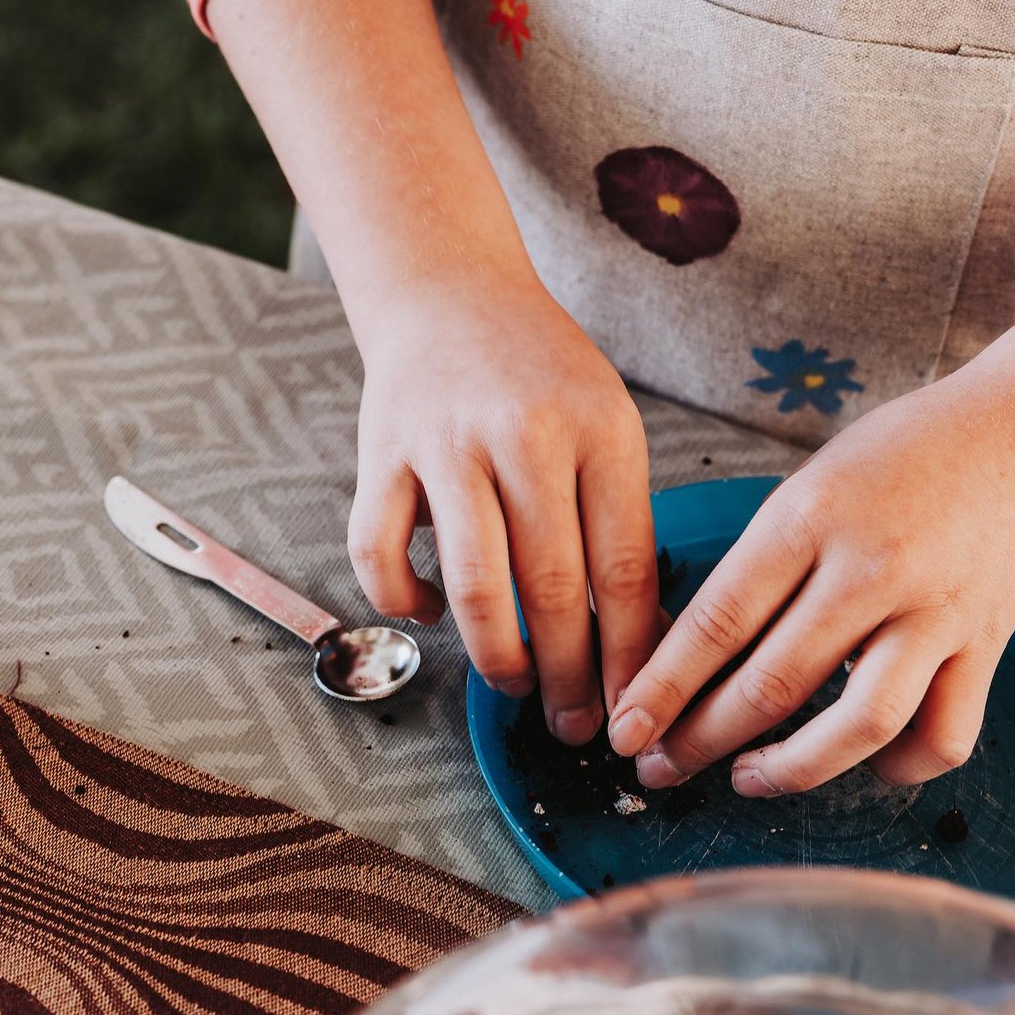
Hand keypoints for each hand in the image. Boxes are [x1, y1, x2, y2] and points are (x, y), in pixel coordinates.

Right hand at [349, 266, 661, 744]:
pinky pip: (380, 555)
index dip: (629, 655)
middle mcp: (524, 436)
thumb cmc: (540, 373)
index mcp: (599, 430)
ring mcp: (446, 444)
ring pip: (473, 586)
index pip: (623, 568)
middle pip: (554, 588)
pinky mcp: (381, 453)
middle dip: (569, 676)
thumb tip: (634, 642)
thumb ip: (618, 519)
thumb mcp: (607, 425)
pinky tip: (427, 612)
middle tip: (575, 723)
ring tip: (515, 683)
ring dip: (497, 657)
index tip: (632, 709)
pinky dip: (404, 601)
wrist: (451, 291)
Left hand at [606, 371, 1014, 794]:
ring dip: (791, 769)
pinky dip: (896, 768)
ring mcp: (935, 614)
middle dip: (700, 741)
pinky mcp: (986, 647)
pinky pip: (940, 737)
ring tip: (746, 778)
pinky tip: (857, 761)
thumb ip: (761, 564)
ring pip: (858, 726)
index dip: (662, 688)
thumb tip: (689, 652)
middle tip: (658, 768)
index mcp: (809, 518)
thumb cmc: (902, 456)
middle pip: (772, 684)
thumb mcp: (809, 484)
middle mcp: (872, 570)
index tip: (626, 729)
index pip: (716, 622)